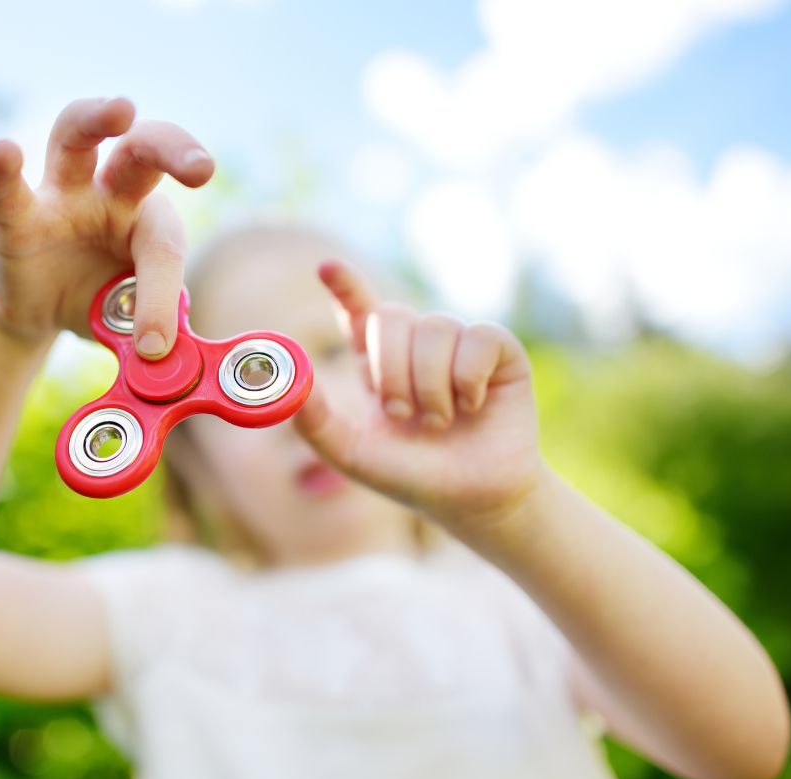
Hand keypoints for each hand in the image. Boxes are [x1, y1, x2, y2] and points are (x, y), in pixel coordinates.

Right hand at [0, 97, 214, 356]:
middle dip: (173, 147)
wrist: (42, 314)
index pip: (163, 246)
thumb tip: (164, 360)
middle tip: (201, 167)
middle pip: (142, 149)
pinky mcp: (16, 216)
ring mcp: (60, 196)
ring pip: (75, 136)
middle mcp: (110, 194)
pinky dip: (3, 170)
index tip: (154, 345)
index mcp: (150, 221)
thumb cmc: (101, 305)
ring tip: (121, 108)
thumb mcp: (131, 325)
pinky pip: (8, 189)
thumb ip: (150, 336)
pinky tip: (5, 150)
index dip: (160, 297)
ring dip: (96, 117)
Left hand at [292, 259, 546, 545]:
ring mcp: (458, 344)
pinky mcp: (499, 350)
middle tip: (401, 414)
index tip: (325, 267)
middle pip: (392, 317)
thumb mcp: (353, 455)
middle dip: (390, 369)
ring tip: (439, 422)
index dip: (345, 285)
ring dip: (430, 386)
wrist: (473, 500)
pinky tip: (474, 405)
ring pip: (434, 328)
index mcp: (378, 362)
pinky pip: (477, 338)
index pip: (359, 312)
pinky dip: (468, 378)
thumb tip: (291, 382)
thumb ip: (316, 421)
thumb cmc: (412, 476)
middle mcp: (417, 345)